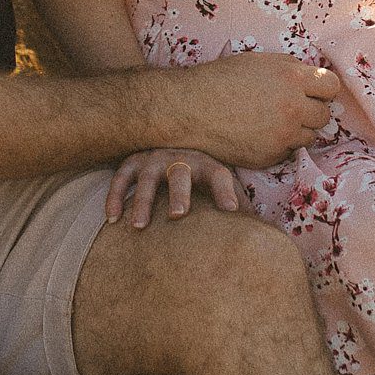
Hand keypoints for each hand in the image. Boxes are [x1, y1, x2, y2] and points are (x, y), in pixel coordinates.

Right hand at [107, 147, 241, 228]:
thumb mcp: (222, 183)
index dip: (226, 191)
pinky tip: (112, 220)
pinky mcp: (133, 161)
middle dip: (179, 193)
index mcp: (207, 165)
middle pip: (180, 174)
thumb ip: (239, 204)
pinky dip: (114, 197)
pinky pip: (120, 177)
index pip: (220, 175)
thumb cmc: (203, 176)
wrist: (175, 141)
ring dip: (141, 201)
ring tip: (139, 227)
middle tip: (179, 215)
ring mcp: (154, 159)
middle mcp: (181, 159)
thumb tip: (263, 233)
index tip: (231, 211)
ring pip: (147, 178)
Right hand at [172, 51, 343, 166]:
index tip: (313, 92)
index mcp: (292, 78)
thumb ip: (290, 68)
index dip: (322, 90)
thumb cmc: (221, 80)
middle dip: (310, 112)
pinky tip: (259, 135)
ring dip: (297, 131)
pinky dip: (279, 146)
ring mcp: (283, 135)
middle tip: (289, 109)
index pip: (332, 86)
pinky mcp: (270, 156)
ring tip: (272, 123)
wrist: (191, 108)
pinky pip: (288, 152)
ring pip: (309, 137)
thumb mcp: (259, 61)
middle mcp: (292, 107)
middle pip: (324, 115)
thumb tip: (314, 76)